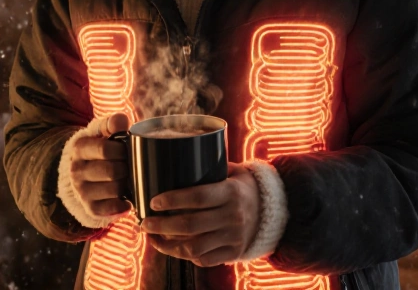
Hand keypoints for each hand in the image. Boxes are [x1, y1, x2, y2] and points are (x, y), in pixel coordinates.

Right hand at [69, 112, 130, 218]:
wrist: (84, 172)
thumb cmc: (100, 149)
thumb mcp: (102, 132)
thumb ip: (112, 123)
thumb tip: (122, 121)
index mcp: (80, 148)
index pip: (105, 149)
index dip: (122, 150)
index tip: (126, 150)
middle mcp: (77, 170)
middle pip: (112, 171)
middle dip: (126, 168)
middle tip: (130, 166)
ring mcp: (82, 191)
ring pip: (114, 190)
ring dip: (126, 185)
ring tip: (127, 179)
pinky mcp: (89, 207)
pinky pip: (111, 209)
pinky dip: (123, 205)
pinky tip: (126, 198)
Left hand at [140, 163, 259, 266]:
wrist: (274, 212)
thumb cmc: (244, 187)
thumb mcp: (233, 172)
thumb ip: (210, 168)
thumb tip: (175, 157)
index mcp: (231, 192)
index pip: (197, 197)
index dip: (172, 200)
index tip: (153, 201)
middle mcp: (233, 216)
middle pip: (190, 225)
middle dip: (161, 225)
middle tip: (144, 223)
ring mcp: (234, 237)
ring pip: (194, 247)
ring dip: (168, 246)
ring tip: (153, 238)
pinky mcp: (234, 253)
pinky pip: (204, 259)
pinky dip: (185, 256)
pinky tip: (173, 247)